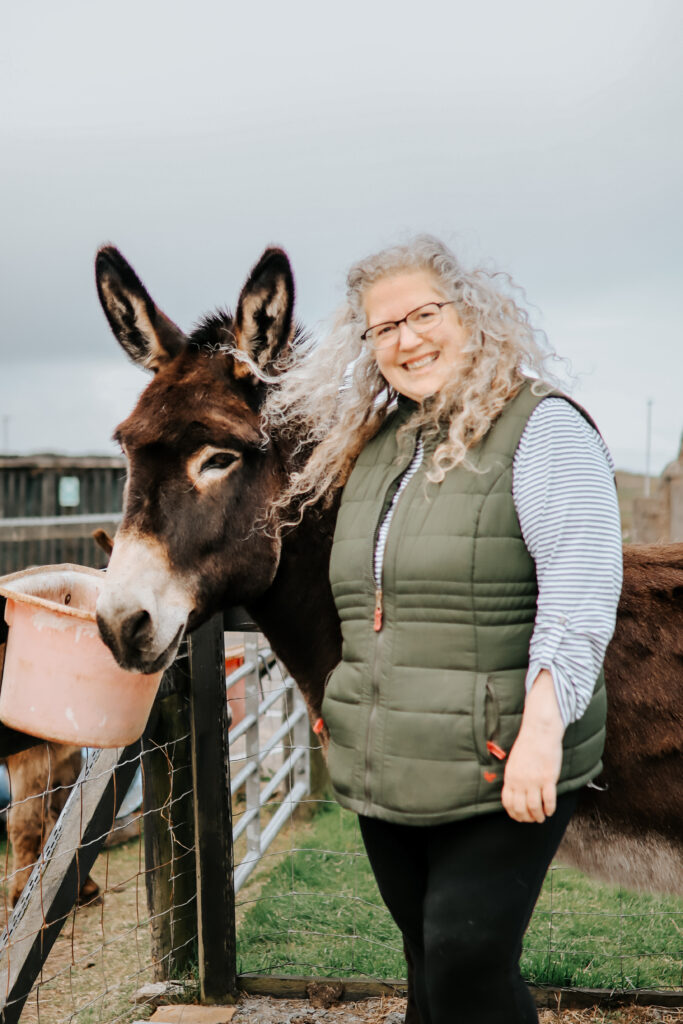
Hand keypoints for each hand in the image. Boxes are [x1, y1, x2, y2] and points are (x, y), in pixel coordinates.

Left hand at [501, 670, 563, 822]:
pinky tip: (551, 810)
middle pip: (521, 809)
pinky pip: (549, 800)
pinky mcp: (548, 778)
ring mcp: (534, 780)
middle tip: (533, 819)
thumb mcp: (514, 762)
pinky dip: (550, 809)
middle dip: (527, 818)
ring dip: (539, 816)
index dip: (514, 814)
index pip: (508, 803)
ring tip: (542, 817)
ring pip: (535, 808)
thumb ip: (513, 778)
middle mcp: (520, 781)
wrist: (539, 731)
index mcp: (510, 777)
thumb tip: (515, 793)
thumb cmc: (528, 745)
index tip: (520, 817)